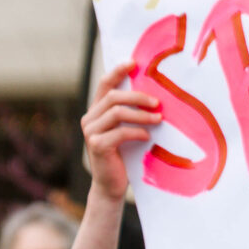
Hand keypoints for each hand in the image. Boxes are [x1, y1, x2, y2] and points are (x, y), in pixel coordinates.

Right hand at [79, 66, 159, 201]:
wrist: (111, 185)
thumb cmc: (124, 155)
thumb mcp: (126, 130)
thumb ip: (131, 113)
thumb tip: (156, 95)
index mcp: (96, 111)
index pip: (104, 84)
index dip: (117, 71)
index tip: (134, 63)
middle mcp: (89, 118)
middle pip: (113, 96)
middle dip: (138, 96)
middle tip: (158, 103)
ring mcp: (90, 132)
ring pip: (117, 112)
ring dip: (141, 114)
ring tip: (158, 119)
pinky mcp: (96, 145)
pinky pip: (119, 132)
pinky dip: (136, 132)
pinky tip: (147, 137)